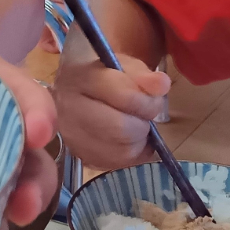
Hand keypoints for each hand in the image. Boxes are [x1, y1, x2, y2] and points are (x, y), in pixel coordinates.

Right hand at [52, 52, 170, 168]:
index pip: (123, 96)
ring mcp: (71, 137)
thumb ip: (143, 74)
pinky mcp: (80, 156)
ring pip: (120, 151)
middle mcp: (68, 109)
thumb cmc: (102, 74)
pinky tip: (128, 139)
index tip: (152, 99)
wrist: (74, 92)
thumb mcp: (123, 65)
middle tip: (143, 116)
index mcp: (79, 77)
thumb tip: (162, 85)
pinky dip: (131, 153)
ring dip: (139, 141)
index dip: (147, 102)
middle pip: (120, 129)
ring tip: (134, 125)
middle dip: (142, 124)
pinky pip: (117, 164)